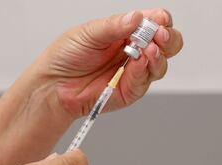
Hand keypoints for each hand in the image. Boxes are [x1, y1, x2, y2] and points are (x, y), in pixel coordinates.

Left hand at [33, 9, 182, 116]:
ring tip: (149, 49)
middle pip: (166, 44)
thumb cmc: (65, 56)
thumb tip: (138, 17)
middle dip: (168, 38)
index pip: (152, 23)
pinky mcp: (129, 90)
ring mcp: (132, 71)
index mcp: (123, 32)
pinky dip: (145, 70)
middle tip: (160, 35)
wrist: (53, 85)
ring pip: (160, 63)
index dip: (160, 21)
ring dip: (159, 55)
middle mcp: (132, 50)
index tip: (159, 20)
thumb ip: (114, 26)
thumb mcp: (88, 33)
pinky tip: (140, 62)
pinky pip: (145, 80)